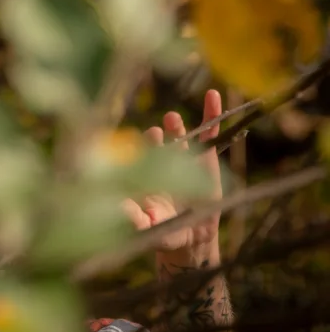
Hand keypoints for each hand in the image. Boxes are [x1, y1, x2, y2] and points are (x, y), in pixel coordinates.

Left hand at [122, 89, 223, 265]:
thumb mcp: (147, 228)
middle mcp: (159, 161)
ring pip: (180, 136)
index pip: (135, 158)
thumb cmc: (162, 231)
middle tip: (155, 134)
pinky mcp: (206, 157)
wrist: (191, 236)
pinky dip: (212, 115)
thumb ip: (134, 219)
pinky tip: (212, 95)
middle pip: (156, 144)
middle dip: (154, 139)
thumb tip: (119, 209)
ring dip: (176, 126)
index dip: (135, 154)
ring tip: (172, 118)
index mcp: (141, 174)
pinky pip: (209, 133)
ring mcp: (182, 156)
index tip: (135, 155)